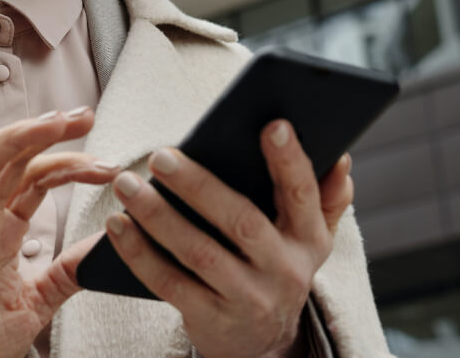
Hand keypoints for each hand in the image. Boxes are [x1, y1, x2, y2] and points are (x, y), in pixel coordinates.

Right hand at [0, 109, 119, 357]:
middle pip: (8, 155)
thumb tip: (106, 245)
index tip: (111, 166)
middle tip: (83, 116)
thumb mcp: (38, 300)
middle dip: (45, 130)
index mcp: (4, 226)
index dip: (72, 163)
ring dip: (11, 141)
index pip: (38, 177)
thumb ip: (67, 270)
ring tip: (49, 128)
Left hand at [104, 120, 353, 357]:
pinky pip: (170, 284)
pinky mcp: (212, 321)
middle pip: (241, 222)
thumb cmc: (274, 265)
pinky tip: (118, 225)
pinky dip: (139, 253)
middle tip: (160, 155)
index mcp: (309, 239)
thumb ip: (324, 197)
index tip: (271, 123)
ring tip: (126, 184)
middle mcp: (285, 271)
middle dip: (199, 186)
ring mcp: (248, 299)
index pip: (303, 194)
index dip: (291, 160)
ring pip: (199, 253)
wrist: (261, 344)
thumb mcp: (307, 238)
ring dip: (158, 216)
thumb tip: (341, 156)